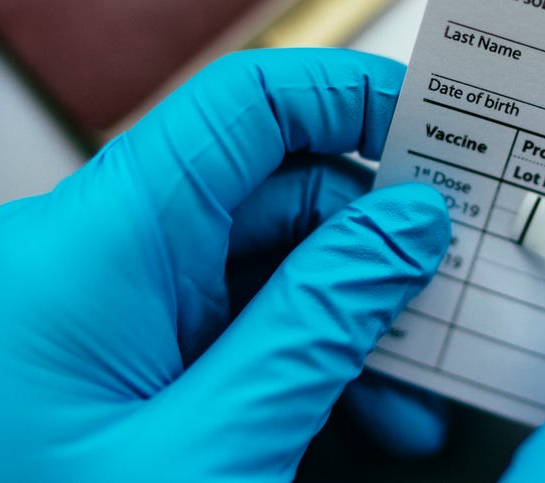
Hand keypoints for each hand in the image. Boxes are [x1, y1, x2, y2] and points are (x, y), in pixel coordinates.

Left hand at [0, 50, 451, 479]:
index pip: (244, 104)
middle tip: (453, 275)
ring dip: (348, 308)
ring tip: (414, 375)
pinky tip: (363, 407)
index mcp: (93, 244)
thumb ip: (322, 319)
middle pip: (265, 185)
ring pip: (259, 258)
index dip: (351, 97)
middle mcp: (91, 254)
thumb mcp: (217, 447)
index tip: (443, 126)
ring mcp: (103, 306)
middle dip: (370, 232)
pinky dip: (305, 351)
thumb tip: (408, 223)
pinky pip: (232, 319)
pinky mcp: (119, 356)